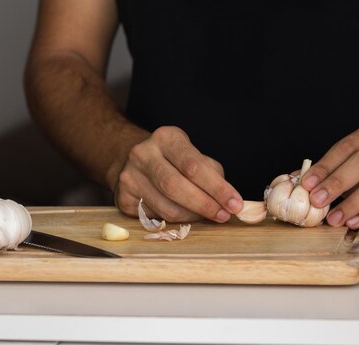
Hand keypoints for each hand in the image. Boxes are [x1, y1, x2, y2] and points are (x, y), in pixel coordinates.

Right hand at [113, 126, 243, 222]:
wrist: (136, 162)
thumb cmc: (174, 160)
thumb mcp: (194, 155)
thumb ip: (212, 174)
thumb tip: (229, 202)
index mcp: (166, 138)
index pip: (193, 166)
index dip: (217, 188)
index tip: (235, 204)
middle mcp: (143, 153)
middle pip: (175, 186)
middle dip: (204, 205)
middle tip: (223, 215)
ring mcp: (129, 176)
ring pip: (166, 207)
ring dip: (192, 216)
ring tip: (205, 216)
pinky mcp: (123, 197)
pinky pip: (155, 217)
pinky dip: (174, 221)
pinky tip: (182, 214)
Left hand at [301, 121, 358, 227]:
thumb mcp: (354, 169)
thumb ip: (329, 171)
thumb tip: (296, 178)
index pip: (347, 146)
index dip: (326, 165)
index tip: (307, 183)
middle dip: (337, 181)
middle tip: (317, 200)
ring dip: (353, 201)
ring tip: (334, 218)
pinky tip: (356, 221)